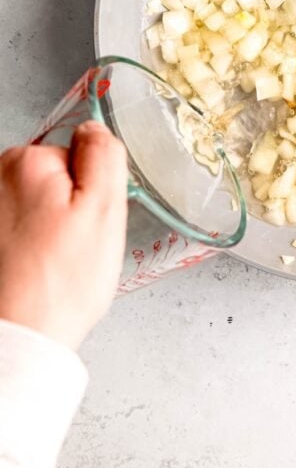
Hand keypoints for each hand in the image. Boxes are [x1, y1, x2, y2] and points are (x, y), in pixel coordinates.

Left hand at [0, 121, 128, 349]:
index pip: (77, 155)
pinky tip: (35, 272)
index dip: (91, 189)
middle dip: (68, 207)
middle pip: (53, 177)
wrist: (21, 338)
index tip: (88, 222)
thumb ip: (104, 154)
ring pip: (36, 206)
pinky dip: (29, 247)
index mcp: (26, 162)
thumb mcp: (105, 208)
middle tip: (75, 246)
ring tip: (53, 263)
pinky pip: (19, 230)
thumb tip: (94, 128)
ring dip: (48, 228)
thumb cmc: (62, 282)